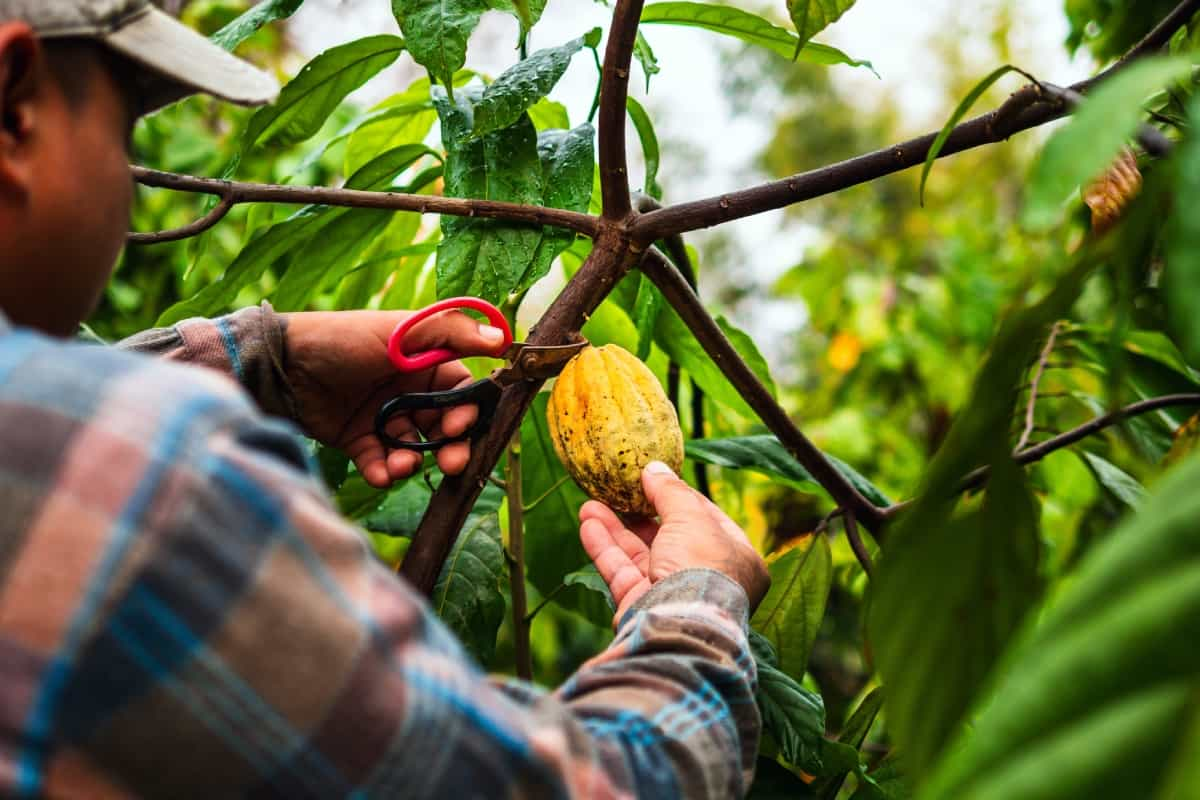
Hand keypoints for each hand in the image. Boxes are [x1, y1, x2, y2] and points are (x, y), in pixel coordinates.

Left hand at [281, 309, 506, 487]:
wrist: (283, 365)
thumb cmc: (345, 339)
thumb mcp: (402, 332)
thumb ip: (452, 334)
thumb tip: (501, 338)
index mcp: (423, 363)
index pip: (461, 392)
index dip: (467, 412)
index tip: (461, 426)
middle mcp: (407, 391)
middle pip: (443, 426)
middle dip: (450, 447)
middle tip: (450, 463)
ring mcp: (382, 416)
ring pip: (413, 447)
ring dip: (414, 461)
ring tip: (402, 464)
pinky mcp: (357, 439)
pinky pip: (380, 462)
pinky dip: (384, 472)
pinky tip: (381, 473)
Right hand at [579, 461, 769, 626]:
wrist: (681, 624)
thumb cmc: (701, 567)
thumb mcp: (691, 516)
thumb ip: (671, 491)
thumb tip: (655, 468)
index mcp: (737, 558)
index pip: (707, 520)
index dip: (679, 497)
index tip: (654, 479)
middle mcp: (707, 578)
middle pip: (669, 538)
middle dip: (639, 513)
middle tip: (618, 491)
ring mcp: (674, 595)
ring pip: (640, 555)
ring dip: (615, 529)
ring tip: (589, 504)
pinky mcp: (644, 607)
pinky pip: (622, 573)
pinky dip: (605, 549)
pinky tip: (587, 524)